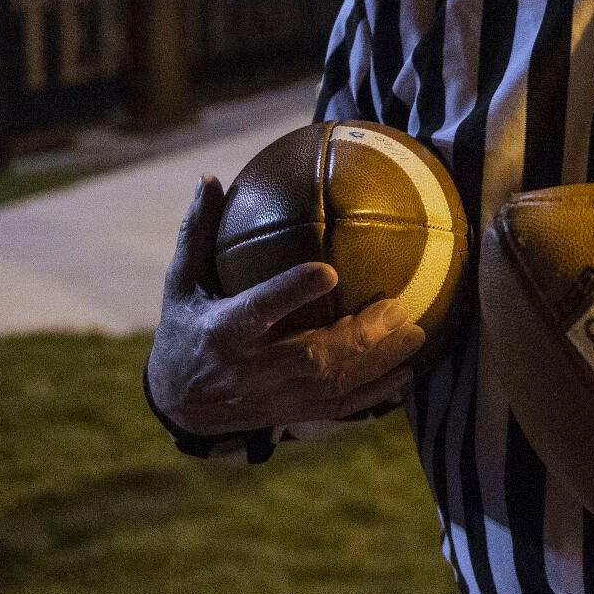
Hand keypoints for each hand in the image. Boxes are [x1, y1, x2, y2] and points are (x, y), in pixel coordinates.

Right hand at [147, 174, 437, 435]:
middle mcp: (249, 370)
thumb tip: (210, 179)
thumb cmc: (184, 328)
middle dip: (359, 335)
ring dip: (379, 362)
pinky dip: (375, 393)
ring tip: (416, 334)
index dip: (292, 293)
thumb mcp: (180, 282)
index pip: (259, 310)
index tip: (328, 271)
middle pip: (311, 356)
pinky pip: (338, 408)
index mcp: (222, 331)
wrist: (178, 403)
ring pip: (332, 385)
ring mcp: (272, 398)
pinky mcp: (289, 415)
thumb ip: (197, 234)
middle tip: (398, 306)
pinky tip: (407, 373)